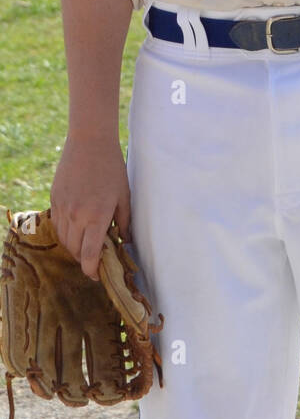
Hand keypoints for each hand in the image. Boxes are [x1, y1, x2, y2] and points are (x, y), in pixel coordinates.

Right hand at [50, 133, 130, 278]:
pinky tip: (76, 229)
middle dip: (84, 260)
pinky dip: (66, 233)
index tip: (98, 275)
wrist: (89, 142)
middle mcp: (76, 216)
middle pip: (75, 251)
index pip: (89, 255)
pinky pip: (57, 225)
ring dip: (74, 247)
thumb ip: (124, 221)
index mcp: (96, 216)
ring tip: (86, 244)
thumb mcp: (124, 195)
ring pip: (64, 240)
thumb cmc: (112, 168)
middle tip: (96, 259)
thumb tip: (125, 241)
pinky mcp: (54, 200)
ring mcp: (62, 208)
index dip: (92, 271)